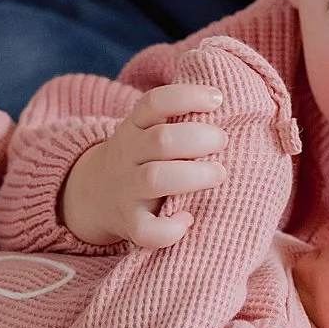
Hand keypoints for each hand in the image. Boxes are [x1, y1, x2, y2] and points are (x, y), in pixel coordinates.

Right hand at [59, 83, 228, 248]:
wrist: (94, 196)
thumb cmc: (143, 160)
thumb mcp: (147, 133)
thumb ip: (178, 121)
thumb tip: (234, 107)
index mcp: (135, 128)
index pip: (154, 103)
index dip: (185, 97)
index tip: (217, 98)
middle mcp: (129, 155)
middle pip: (160, 140)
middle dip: (198, 138)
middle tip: (223, 142)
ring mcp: (128, 190)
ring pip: (155, 178)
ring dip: (193, 175)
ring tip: (219, 174)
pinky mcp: (130, 223)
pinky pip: (146, 230)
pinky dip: (169, 230)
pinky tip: (189, 220)